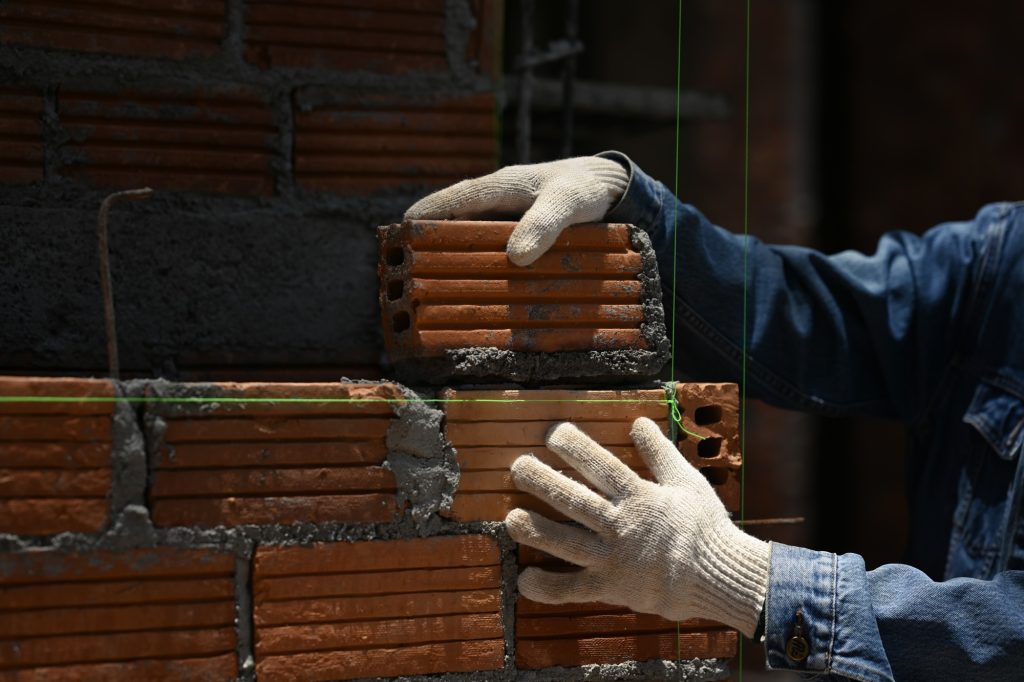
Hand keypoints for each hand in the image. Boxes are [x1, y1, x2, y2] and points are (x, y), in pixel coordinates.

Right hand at [404, 156, 628, 265]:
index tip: (402, 230)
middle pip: (454, 220)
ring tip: (432, 282)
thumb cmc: (584, 189)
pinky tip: (476, 286)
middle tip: (408, 266)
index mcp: (501, 186)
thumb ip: (544, 226)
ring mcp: (505, 218)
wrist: (608, 187)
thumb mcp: (567, 204)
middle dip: (431, 239)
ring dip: (454, 254)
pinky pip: (491, 248)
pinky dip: (480, 263)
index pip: (454, 199)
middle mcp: (497, 201)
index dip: (427, 214)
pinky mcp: (517, 234)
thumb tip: (516, 257)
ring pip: (470, 236)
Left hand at [505, 417, 768, 636]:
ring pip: (567, 542)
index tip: (552, 433)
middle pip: (575, 500)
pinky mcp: (611, 587)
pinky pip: (574, 589)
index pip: (601, 466)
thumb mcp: (687, 483)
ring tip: (510, 517)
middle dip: (543, 482)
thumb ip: (660, 453)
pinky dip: (549, 587)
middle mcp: (622, 526)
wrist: (719, 577)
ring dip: (537, 529)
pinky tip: (524, 579)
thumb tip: (639, 422)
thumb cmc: (705, 527)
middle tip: (517, 467)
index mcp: (640, 497)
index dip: (575, 447)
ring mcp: (614, 559)